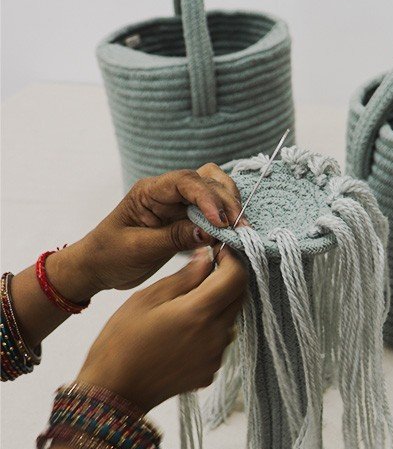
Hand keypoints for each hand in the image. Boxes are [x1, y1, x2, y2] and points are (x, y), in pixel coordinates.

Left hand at [46, 165, 247, 302]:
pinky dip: (225, 220)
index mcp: (149, 192)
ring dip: (230, 206)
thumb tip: (209, 231)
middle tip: (240, 229)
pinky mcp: (185, 219)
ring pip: (214, 190)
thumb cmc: (109, 255)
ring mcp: (177, 204)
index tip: (222, 222)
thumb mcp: (140, 248)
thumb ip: (174, 237)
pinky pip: (211, 212)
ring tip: (239, 230)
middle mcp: (166, 192)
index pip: (185, 182)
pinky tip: (232, 236)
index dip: (208, 198)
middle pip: (206, 180)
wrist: (96, 268)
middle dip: (226, 202)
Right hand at [75, 247, 246, 412]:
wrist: (115, 389)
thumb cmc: (122, 340)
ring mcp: (215, 357)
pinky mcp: (210, 372)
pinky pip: (218, 343)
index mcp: (200, 312)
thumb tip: (207, 258)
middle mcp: (216, 336)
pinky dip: (208, 331)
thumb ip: (184, 277)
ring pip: (229, 320)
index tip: (218, 253)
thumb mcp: (148, 298)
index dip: (231, 259)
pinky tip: (182, 333)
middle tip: (203, 273)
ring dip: (217, 307)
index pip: (237, 277)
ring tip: (185, 306)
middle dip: (226, 281)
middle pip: (238, 298)